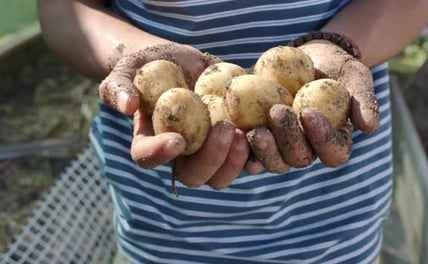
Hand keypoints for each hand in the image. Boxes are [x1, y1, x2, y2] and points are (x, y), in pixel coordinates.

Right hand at [99, 43, 251, 189]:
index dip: (161, 154)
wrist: (180, 63)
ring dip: (236, 161)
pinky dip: (258, 152)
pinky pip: (247, 157)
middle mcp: (180, 155)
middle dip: (211, 159)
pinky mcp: (232, 143)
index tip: (178, 140)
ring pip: (222, 175)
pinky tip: (265, 135)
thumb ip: (119, 86)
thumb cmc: (149, 66)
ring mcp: (207, 151)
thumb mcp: (128, 69)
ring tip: (245, 132)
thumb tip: (128, 106)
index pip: (148, 157)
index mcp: (151, 141)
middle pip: (193, 176)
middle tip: (225, 130)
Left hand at [249, 40, 377, 170]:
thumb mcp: (356, 78)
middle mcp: (308, 149)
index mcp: (334, 142)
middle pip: (299, 159)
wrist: (310, 59)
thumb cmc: (338, 69)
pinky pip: (251, 150)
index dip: (322, 138)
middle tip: (277, 111)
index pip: (333, 152)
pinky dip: (242, 147)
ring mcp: (283, 146)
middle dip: (288, 139)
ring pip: (274, 160)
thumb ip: (364, 102)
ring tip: (255, 128)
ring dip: (264, 148)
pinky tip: (235, 134)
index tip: (309, 112)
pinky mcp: (261, 137)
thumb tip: (369, 128)